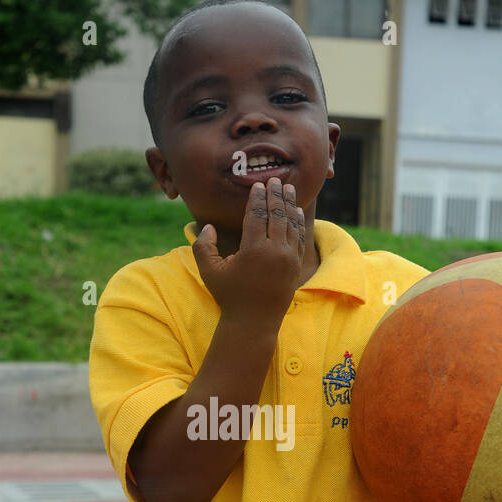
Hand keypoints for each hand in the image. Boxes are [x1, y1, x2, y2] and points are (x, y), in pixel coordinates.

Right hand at [191, 178, 305, 326]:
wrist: (254, 323)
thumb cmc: (229, 296)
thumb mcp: (209, 271)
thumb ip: (203, 246)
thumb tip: (209, 226)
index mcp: (254, 250)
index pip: (258, 215)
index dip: (257, 198)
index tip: (258, 185)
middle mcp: (275, 252)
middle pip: (277, 215)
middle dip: (275, 195)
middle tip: (274, 179)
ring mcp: (289, 259)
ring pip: (291, 224)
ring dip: (289, 204)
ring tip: (288, 188)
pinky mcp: (296, 266)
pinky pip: (299, 239)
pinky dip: (298, 223)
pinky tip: (295, 212)